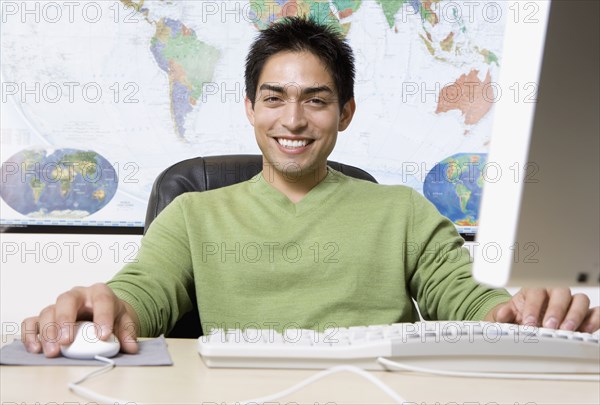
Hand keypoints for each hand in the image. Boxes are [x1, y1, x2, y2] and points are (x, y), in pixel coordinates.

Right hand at [21, 283, 139, 356]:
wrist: (103, 312)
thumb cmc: (112, 315)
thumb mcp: (124, 320)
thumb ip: (128, 332)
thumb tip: (131, 347)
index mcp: (99, 293)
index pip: (101, 300)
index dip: (102, 317)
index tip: (103, 335)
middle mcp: (77, 295)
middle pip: (66, 301)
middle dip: (65, 321)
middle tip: (66, 341)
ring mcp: (59, 305)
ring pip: (47, 312)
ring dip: (47, 333)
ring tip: (53, 352)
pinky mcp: (46, 318)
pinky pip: (32, 322)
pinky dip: (31, 335)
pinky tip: (36, 349)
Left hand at [485, 288, 599, 332]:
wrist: (527, 323)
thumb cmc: (520, 315)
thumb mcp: (508, 314)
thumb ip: (504, 313)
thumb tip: (502, 313)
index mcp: (535, 289)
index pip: (536, 292)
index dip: (533, 307)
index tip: (529, 323)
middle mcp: (555, 293)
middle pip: (561, 292)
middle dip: (555, 310)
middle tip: (549, 326)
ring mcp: (571, 303)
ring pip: (580, 299)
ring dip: (574, 315)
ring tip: (566, 330)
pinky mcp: (585, 315)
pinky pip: (595, 312)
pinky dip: (594, 319)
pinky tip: (586, 330)